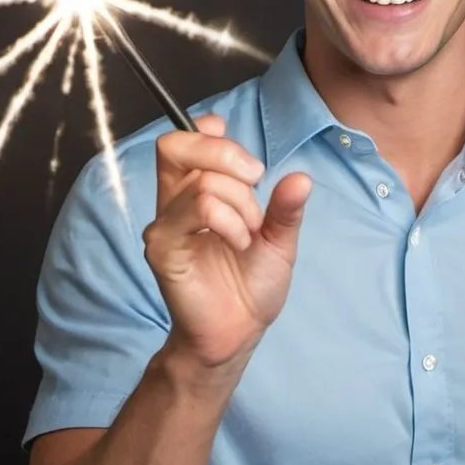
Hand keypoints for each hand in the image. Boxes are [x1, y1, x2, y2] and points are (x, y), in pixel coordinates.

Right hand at [143, 114, 311, 369]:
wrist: (240, 331)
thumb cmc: (251, 285)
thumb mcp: (279, 238)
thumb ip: (285, 207)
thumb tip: (301, 177)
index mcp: (195, 190)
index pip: (186, 138)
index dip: (211, 134)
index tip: (248, 166)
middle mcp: (173, 202)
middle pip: (177, 145)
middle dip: (227, 155)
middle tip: (256, 184)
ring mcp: (165, 224)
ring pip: (201, 181)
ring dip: (240, 204)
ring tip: (250, 233)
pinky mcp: (163, 247)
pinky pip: (197, 209)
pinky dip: (229, 222)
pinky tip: (239, 244)